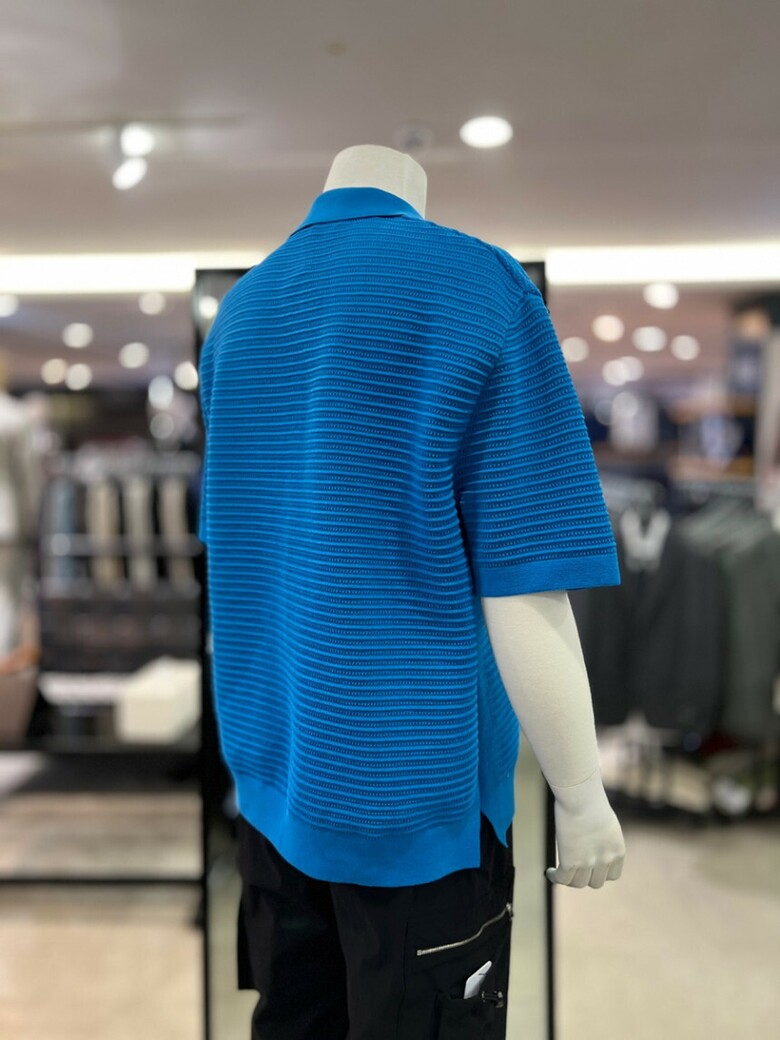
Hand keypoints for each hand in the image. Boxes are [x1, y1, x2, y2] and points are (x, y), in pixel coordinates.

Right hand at [545, 768, 625, 888]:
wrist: (580, 798)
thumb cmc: (590, 802)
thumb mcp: (605, 824)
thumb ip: (602, 838)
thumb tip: (590, 842)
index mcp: (617, 851)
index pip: (613, 876)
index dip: (600, 873)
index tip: (591, 868)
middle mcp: (605, 860)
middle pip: (595, 883)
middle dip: (585, 877)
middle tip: (573, 869)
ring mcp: (588, 863)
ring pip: (578, 884)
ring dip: (569, 879)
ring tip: (559, 872)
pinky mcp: (571, 862)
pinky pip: (562, 879)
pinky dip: (555, 877)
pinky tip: (549, 872)